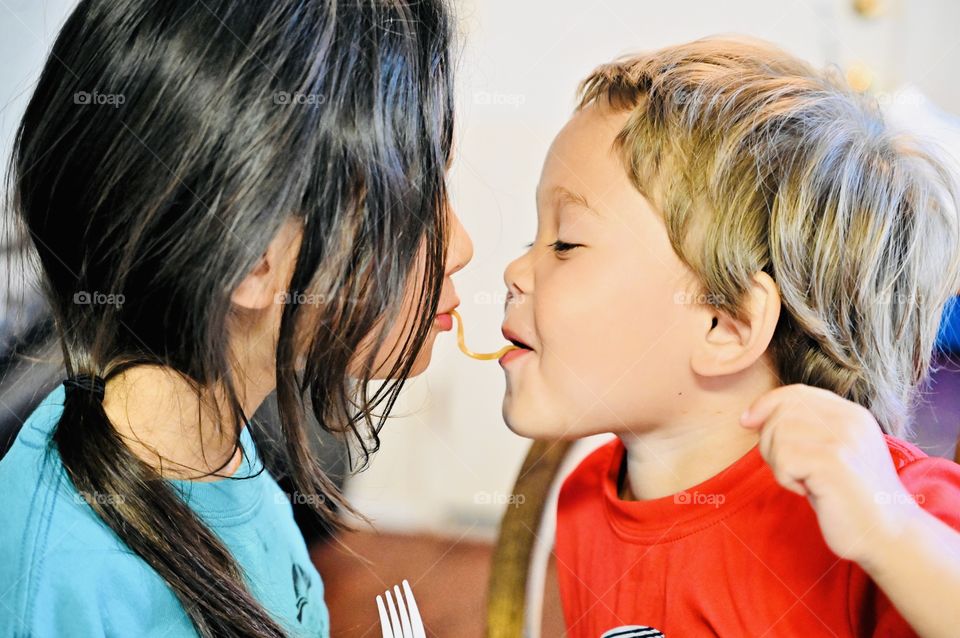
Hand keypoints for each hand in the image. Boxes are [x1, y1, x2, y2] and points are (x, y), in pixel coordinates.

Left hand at [740, 383, 922, 566]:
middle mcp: (849, 419)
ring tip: (804, 482)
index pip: (797, 392)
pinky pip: (783, 459)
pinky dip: (786, 479)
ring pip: (778, 434)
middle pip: (781, 411)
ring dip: (779, 463)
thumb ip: (806, 429)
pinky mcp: (833, 461)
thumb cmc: (851, 499)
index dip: (765, 404)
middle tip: (789, 470)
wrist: (889, 535)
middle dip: (769, 441)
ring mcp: (842, 438)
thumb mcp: (832, 453)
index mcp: (851, 414)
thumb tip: (752, 416)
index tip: (746, 421)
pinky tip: (810, 491)